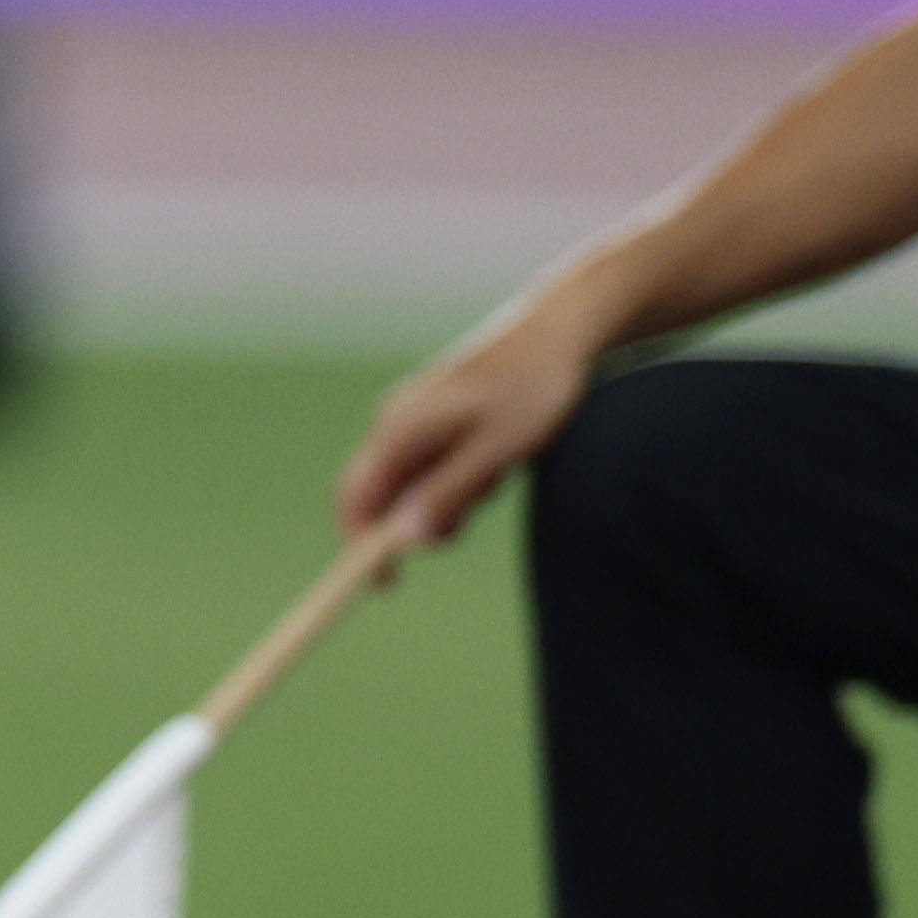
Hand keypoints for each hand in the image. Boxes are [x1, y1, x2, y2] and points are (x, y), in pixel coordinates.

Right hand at [341, 294, 608, 550]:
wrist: (562, 330)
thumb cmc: (533, 387)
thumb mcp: (496, 449)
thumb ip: (447, 493)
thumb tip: (402, 541)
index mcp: (400, 425)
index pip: (355, 496)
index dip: (360, 546)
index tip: (386, 587)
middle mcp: (397, 420)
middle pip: (382, 494)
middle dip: (420, 520)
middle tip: (474, 511)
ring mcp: (417, 417)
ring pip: (414, 484)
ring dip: (450, 499)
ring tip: (498, 472)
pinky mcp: (440, 417)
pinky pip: (436, 467)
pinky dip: (463, 480)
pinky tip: (500, 459)